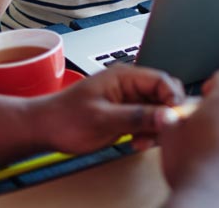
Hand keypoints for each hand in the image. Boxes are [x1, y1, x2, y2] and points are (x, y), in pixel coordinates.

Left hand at [30, 65, 184, 155]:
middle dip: (165, 115)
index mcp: (125, 76)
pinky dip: (147, 133)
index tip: (175, 119)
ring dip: (156, 127)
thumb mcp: (103, 119)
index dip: (173, 99)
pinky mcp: (126, 114)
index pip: (162, 81)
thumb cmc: (65, 119)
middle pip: (164, 95)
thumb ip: (136, 117)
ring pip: (158, 110)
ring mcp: (128, 100)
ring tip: (142, 141)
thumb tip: (167, 115)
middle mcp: (130, 85)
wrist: (44, 129)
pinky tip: (136, 142)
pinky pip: (147, 121)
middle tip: (159, 133)